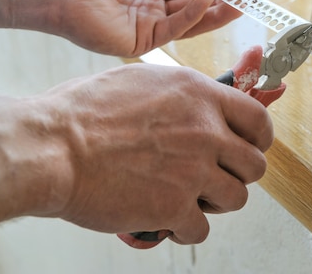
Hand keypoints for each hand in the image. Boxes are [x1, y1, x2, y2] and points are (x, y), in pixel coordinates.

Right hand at [37, 64, 272, 243]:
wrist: (52, 147)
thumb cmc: (83, 113)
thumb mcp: (142, 82)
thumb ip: (181, 97)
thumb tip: (199, 107)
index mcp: (198, 96)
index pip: (258, 119)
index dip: (259, 139)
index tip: (251, 147)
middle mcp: (205, 131)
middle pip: (255, 165)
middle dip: (238, 175)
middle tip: (216, 177)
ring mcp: (193, 170)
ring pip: (236, 199)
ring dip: (215, 203)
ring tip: (190, 200)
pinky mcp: (174, 207)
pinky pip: (201, 230)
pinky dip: (186, 229)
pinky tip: (167, 219)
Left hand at [42, 0, 240, 55]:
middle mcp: (153, 6)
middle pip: (194, 6)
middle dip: (220, 2)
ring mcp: (149, 25)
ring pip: (189, 21)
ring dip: (213, 13)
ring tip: (236, 4)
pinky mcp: (143, 41)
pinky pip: (174, 29)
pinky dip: (192, 17)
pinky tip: (206, 2)